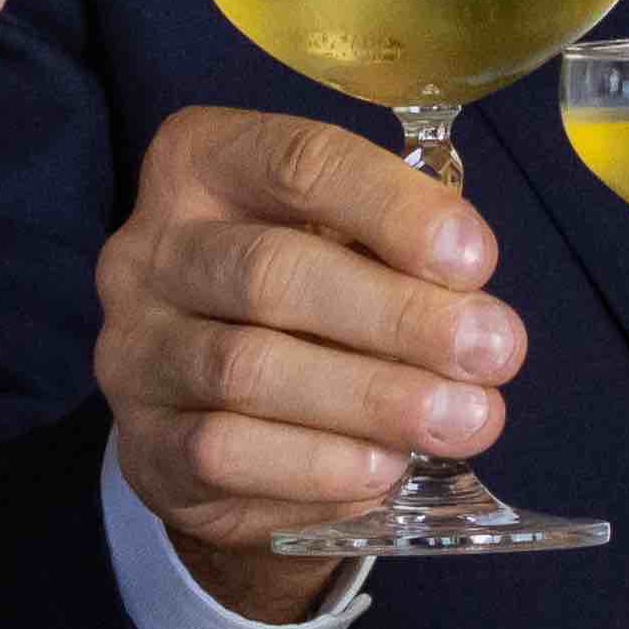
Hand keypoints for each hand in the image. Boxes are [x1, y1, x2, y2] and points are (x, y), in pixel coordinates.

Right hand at [92, 110, 522, 626]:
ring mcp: (135, 351)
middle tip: (494, 351)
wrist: (221, 419)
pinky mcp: (144, 444)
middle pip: (272, 271)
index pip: (299, 162)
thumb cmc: (307, 303)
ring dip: (372, 397)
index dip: (394, 208)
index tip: (476, 259)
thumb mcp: (346, 244)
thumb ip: (399, 251)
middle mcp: (150, 250)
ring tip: (462, 419)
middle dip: (398, 315)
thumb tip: (472, 304)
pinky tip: (384, 467)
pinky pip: (226, 453)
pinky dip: (318, 464)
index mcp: (202, 164)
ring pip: (248, 369)